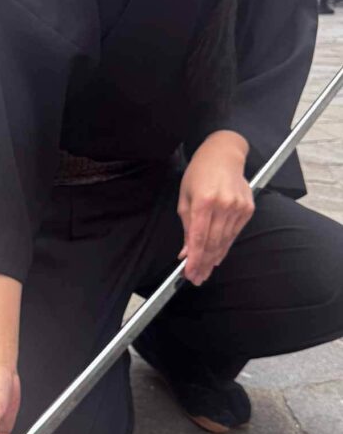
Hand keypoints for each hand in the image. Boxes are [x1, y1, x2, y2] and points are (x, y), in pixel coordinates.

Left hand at [178, 131, 254, 285]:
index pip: (199, 238)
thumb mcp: (185, 198)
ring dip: (214, 259)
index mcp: (204, 201)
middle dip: (203, 263)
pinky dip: (225, 247)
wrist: (223, 155)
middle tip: (196, 278)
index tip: (189, 273)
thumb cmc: (199, 174)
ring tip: (205, 272)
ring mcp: (238, 207)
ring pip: (225, 241)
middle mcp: (224, 205)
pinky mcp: (247, 209)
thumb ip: (187, 226)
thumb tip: (186, 252)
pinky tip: (217, 257)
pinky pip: (234, 234)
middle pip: (213, 243)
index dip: (194, 259)